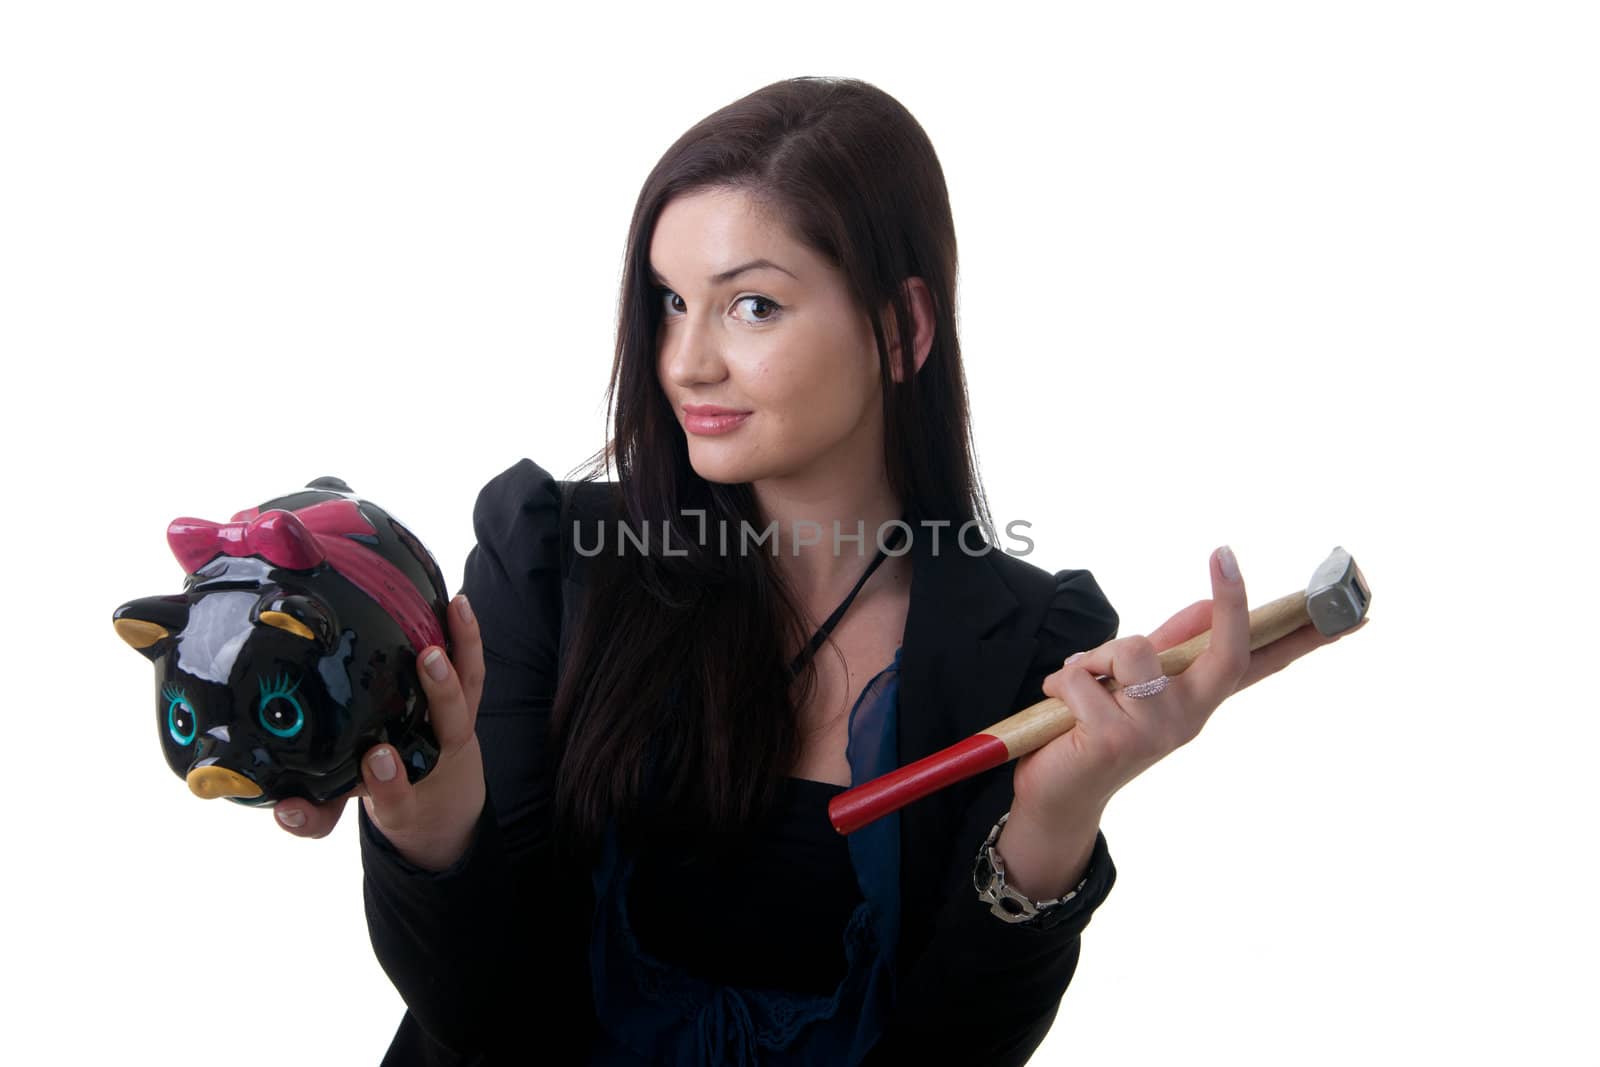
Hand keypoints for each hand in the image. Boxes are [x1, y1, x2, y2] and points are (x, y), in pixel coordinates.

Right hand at [270, 594, 488, 871]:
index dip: (390, 782)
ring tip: (454, 611)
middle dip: (442, 694)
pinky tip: (457, 602)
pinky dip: (468, 638)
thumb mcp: (345, 814)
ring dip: (464, 652)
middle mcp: (435, 760)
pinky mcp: (462, 705)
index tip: (378, 759)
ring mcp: (453, 729)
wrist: (439, 804)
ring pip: (467, 693)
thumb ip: (311, 814)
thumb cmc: (384, 797)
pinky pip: (471, 672)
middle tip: (429, 659)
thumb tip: (281, 808)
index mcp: (405, 797)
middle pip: (450, 730)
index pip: (400, 796)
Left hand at [1014, 546, 1361, 823]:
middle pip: (1228, 652)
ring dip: (1095, 657)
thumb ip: (1170, 646)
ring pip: (1133, 650)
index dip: (1300, 637)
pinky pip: (1085, 677)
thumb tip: (1208, 604)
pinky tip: (1059, 706)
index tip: (1336, 606)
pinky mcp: (1117, 741)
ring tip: (1081, 683)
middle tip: (1224, 552)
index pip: (1261, 664)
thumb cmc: (1091, 728)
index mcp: (1198, 699)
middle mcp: (1191, 718)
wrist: (1057, 796)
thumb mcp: (1134, 682)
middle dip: (1230, 601)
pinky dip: (1063, 681)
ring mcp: (1159, 732)